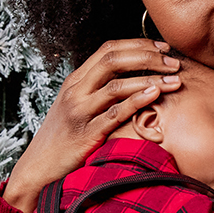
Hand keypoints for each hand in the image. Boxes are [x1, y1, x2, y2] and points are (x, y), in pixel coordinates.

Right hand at [4, 39, 181, 212]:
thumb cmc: (63, 138)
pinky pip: (114, 113)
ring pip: (116, 85)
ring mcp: (79, 111)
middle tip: (174, 62)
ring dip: (150, 79)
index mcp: (75, 80)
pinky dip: (136, 101)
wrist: (38, 167)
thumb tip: (130, 78)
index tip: (163, 48)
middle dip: (148, 57)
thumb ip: (97, 90)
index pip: (108, 50)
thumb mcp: (76, 107)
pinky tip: (154, 95)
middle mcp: (76, 91)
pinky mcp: (86, 133)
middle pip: (113, 61)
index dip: (138, 44)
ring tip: (175, 80)